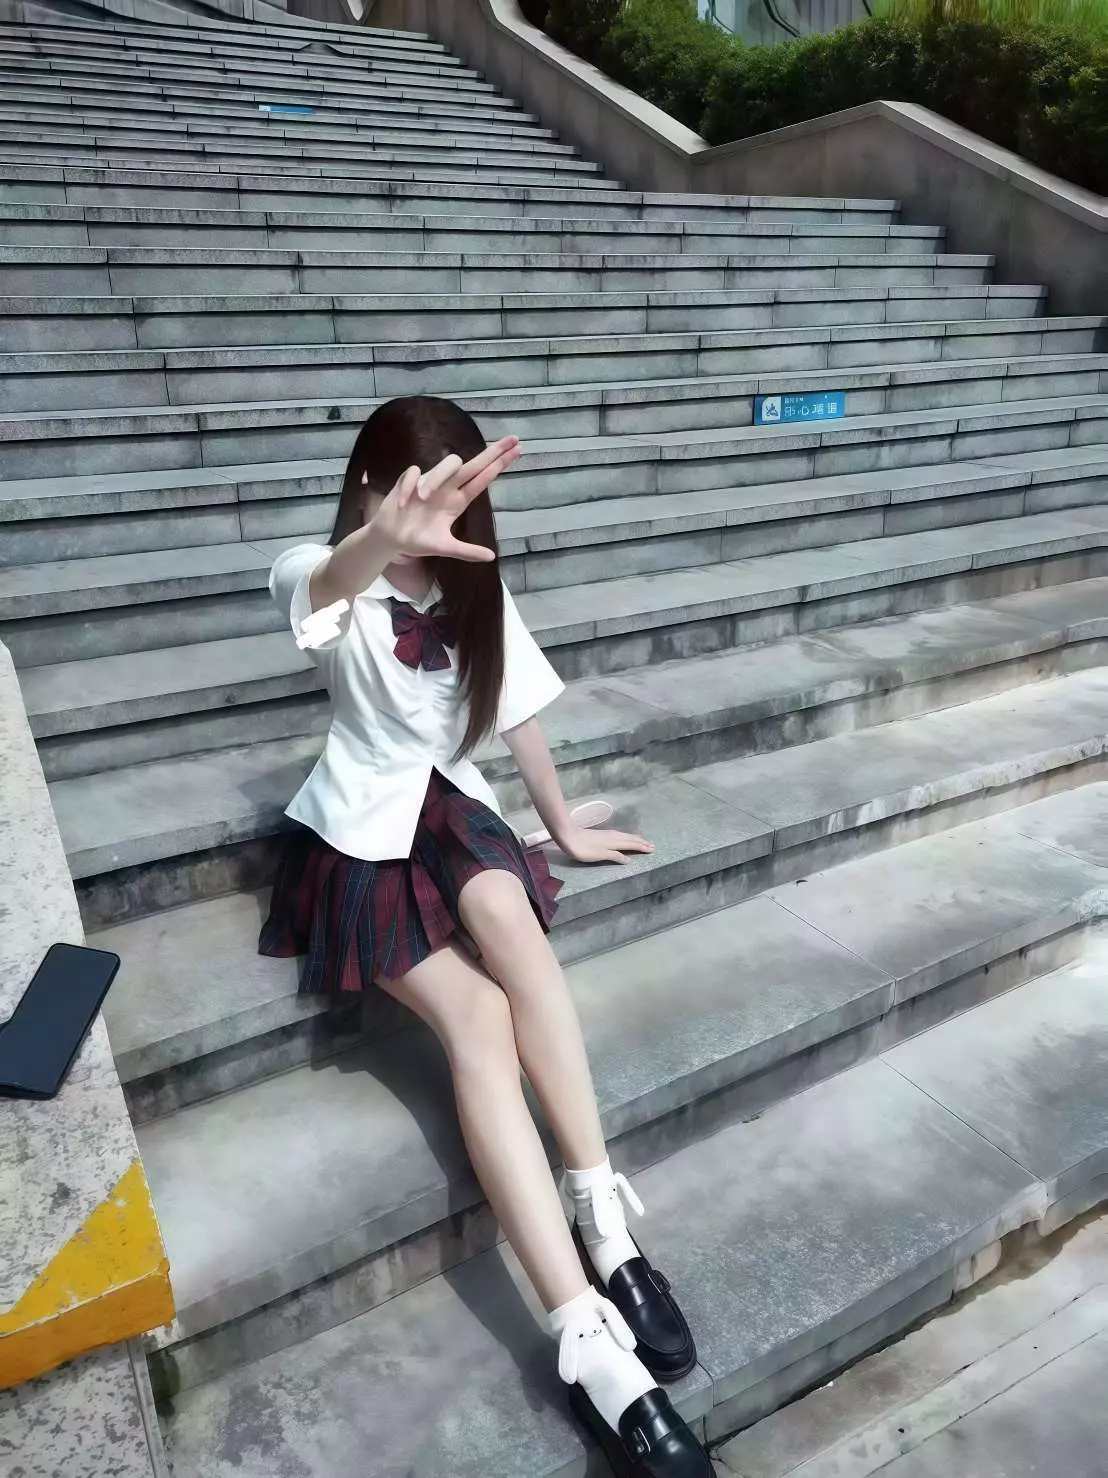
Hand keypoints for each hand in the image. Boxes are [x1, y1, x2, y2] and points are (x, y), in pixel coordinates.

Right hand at [371, 436, 520, 562]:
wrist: (390, 538)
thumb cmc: (418, 540)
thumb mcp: (444, 547)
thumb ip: (466, 551)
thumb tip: (491, 557)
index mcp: (458, 501)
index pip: (483, 480)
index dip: (499, 465)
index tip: (517, 450)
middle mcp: (448, 487)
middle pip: (473, 464)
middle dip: (492, 453)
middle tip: (513, 439)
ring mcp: (429, 481)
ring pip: (445, 465)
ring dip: (436, 479)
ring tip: (423, 499)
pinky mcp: (409, 480)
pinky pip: (414, 473)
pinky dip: (409, 487)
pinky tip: (403, 503)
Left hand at [555, 827, 654, 865]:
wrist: (569, 836)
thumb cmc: (584, 849)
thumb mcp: (600, 855)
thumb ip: (615, 856)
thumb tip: (629, 859)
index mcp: (615, 842)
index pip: (632, 844)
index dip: (642, 847)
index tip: (652, 849)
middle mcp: (614, 837)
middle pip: (630, 839)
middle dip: (641, 843)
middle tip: (652, 845)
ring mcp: (608, 834)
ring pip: (625, 836)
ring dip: (635, 839)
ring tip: (642, 841)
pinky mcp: (602, 834)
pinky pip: (620, 836)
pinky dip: (627, 838)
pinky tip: (625, 838)